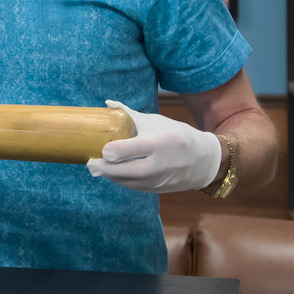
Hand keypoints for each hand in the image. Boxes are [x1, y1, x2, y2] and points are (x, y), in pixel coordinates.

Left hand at [86, 99, 221, 192]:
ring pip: (129, 182)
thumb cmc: (176, 135)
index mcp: (160, 142)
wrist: (204, 160)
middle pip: (127, 171)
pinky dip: (121, 181)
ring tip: (97, 167)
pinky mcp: (159, 189)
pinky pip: (135, 187)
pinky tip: (112, 174)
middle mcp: (161, 163)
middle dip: (105, 169)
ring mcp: (160, 179)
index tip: (102, 149)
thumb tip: (107, 104)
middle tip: (90, 163)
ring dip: (111, 176)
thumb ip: (129, 115)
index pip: (133, 149)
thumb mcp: (156, 121)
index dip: (114, 151)